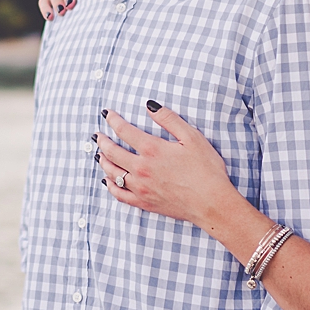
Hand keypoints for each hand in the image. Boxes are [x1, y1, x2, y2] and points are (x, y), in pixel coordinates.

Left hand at [96, 106, 234, 232]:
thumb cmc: (206, 169)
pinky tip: (107, 181)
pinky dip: (110, 186)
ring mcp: (140, 188)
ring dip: (103, 161)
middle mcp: (141, 169)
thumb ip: (169, 120)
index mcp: (152, 150)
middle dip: (102, 141)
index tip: (107, 114)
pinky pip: (119, 195)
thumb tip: (150, 106)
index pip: (124, 131)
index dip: (113, 120)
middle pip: (112, 152)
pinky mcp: (144, 203)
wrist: (211, 203)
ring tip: (99, 154)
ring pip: (112, 173)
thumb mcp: (192, 137)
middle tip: (97, 135)